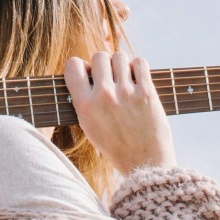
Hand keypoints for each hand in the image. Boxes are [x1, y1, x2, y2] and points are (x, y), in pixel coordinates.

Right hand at [63, 51, 176, 173]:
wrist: (144, 163)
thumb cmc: (116, 147)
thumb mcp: (89, 127)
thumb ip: (84, 100)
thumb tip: (87, 73)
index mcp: (85, 106)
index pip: (73, 65)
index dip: (81, 66)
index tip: (89, 75)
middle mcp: (103, 96)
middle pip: (99, 56)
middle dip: (105, 64)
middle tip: (111, 79)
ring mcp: (126, 93)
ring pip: (119, 56)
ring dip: (122, 65)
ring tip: (126, 79)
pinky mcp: (146, 92)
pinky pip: (140, 62)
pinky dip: (138, 67)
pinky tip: (138, 80)